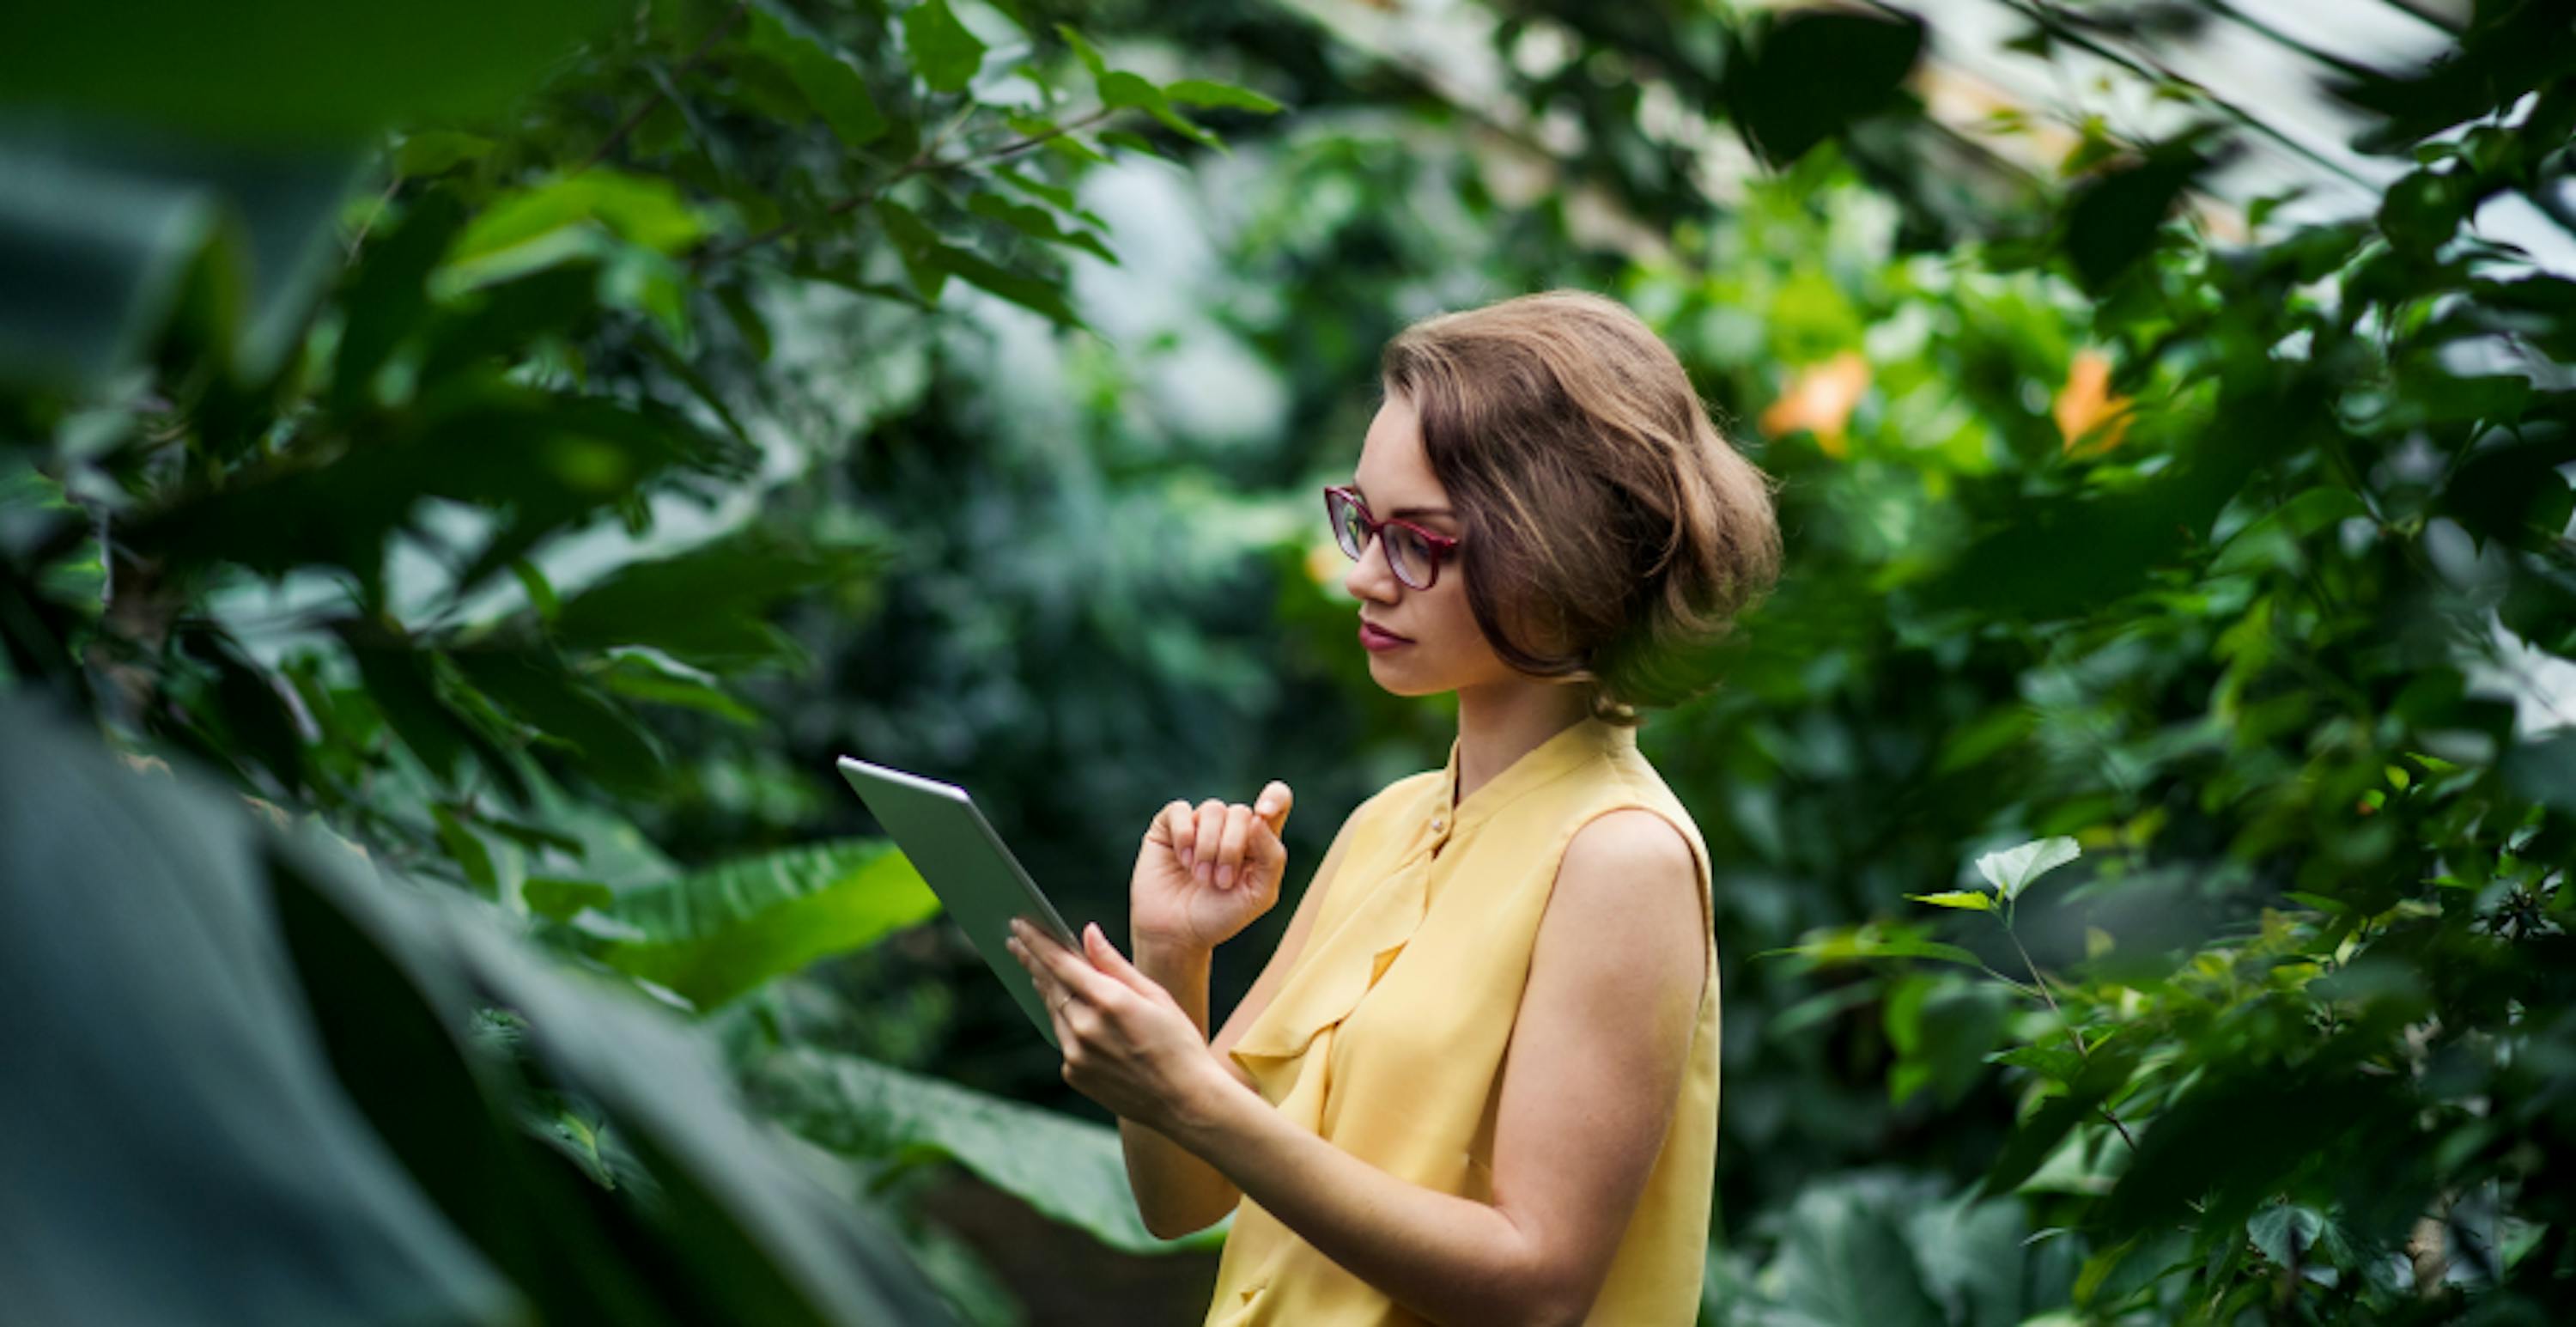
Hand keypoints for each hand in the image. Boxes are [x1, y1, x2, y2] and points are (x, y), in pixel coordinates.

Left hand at [1006, 916, 1234, 1135]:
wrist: (1185, 1102)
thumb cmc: (1179, 1044)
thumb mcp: (1155, 995)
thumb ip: (1114, 964)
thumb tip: (1087, 933)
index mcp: (1109, 1001)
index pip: (1060, 962)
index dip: (1036, 941)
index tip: (1019, 924)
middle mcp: (1085, 1028)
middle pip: (1049, 984)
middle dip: (1031, 960)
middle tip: (1016, 941)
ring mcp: (1076, 1055)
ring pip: (1053, 1011)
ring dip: (1046, 989)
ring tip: (1039, 971)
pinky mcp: (1073, 1074)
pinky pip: (1063, 1039)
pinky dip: (1066, 1022)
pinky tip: (1073, 1014)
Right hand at [1131, 782, 1291, 953]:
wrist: (1177, 934)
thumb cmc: (1220, 917)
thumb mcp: (1259, 895)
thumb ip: (1272, 857)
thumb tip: (1259, 817)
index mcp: (1258, 840)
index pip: (1277, 799)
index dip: (1275, 797)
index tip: (1264, 814)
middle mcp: (1230, 827)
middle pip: (1241, 812)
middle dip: (1231, 849)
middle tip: (1222, 882)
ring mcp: (1198, 824)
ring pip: (1213, 809)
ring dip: (1209, 848)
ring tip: (1202, 877)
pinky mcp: (1169, 827)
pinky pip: (1179, 810)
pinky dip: (1184, 835)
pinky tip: (1183, 860)